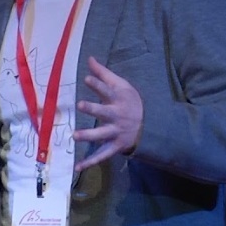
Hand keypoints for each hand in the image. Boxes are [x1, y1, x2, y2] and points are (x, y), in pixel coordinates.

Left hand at [73, 55, 143, 171]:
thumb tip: (89, 59)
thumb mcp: (121, 85)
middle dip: (93, 109)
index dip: (97, 84)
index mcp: (118, 99)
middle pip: (104, 112)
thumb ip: (103, 74)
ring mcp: (116, 132)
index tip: (86, 78)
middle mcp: (117, 116)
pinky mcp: (115, 146)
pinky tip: (78, 167)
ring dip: (89, 135)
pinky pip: (102, 155)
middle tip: (80, 105)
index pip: (107, 90)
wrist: (150, 125)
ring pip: (101, 135)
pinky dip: (90, 163)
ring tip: (75, 136)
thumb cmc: (130, 101)